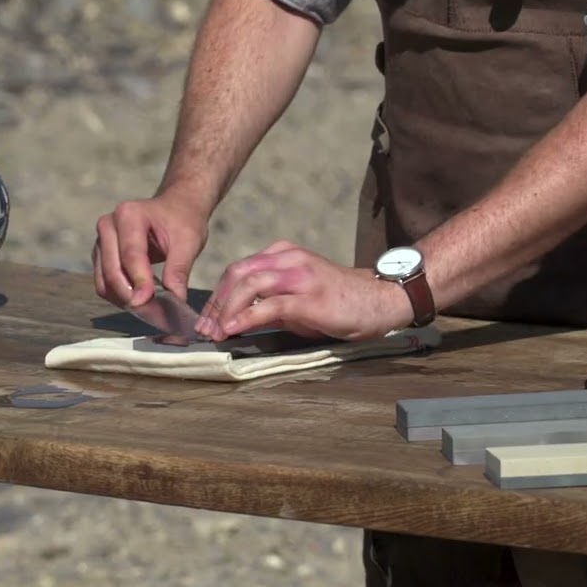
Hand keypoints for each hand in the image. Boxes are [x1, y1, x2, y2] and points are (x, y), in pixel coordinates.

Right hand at [93, 192, 208, 307]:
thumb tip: (175, 301)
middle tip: (153, 313)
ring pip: (104, 280)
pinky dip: (120, 296)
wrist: (175, 208)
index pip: (131, 254)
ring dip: (124, 298)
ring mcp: (101, 241)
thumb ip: (178, 270)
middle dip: (130, 294)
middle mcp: (108, 225)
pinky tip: (140, 299)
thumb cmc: (182, 220)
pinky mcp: (101, 255)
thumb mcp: (189, 242)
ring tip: (149, 308)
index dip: (139, 282)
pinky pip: (104, 283)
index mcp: (129, 214)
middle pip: (112, 270)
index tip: (148, 303)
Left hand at [194, 240, 415, 341]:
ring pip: (249, 285)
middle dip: (217, 302)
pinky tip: (233, 330)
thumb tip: (239, 320)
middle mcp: (288, 259)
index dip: (219, 294)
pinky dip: (246, 317)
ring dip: (226, 310)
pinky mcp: (309, 296)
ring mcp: (299, 275)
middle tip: (205, 328)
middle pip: (237, 273)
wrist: (381, 300)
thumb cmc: (341, 302)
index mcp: (284, 254)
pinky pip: (270, 304)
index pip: (239, 269)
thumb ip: (272, 301)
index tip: (208, 319)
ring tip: (216, 331)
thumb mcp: (300, 295)